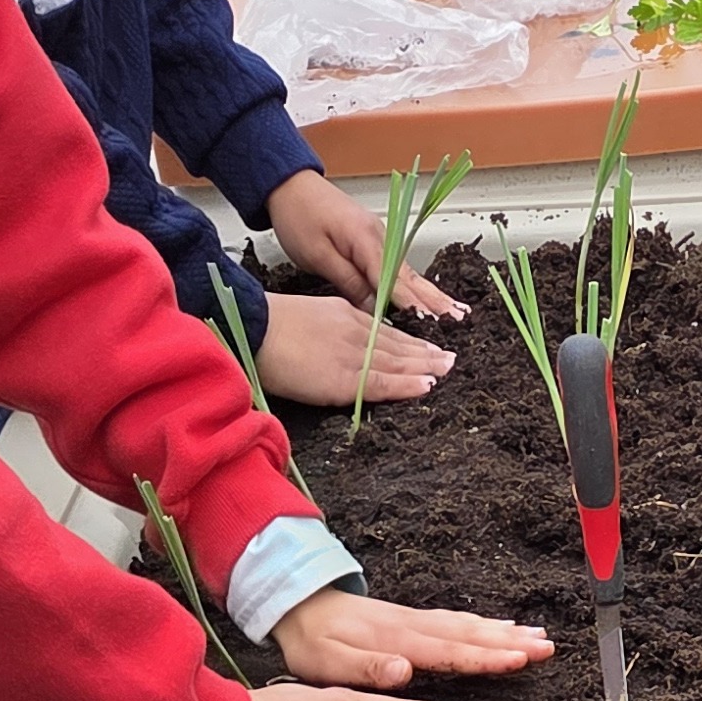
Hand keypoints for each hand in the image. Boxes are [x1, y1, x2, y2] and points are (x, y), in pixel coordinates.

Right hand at [247, 287, 453, 408]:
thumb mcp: (306, 320)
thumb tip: (332, 351)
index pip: (384, 331)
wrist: (251, 327)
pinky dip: (408, 384)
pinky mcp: (344, 377)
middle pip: (398, 344)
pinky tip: (428, 385)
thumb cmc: (265, 328)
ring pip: (398, 361)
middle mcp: (354, 331)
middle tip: (450, 358)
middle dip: (426, 352)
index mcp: (343, 315)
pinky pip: (383, 382)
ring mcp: (352, 353)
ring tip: (448, 369)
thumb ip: (327, 334)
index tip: (429, 346)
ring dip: (427, 366)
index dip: (410, 341)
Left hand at [265, 166, 466, 319]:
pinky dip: (418, 286)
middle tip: (459, 320)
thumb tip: (375, 309)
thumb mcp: (318, 255)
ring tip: (457, 313)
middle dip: (435, 300)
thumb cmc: (298, 217)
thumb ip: (349, 281)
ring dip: (433, 295)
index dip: (411, 304)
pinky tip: (432, 299)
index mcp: (365, 239)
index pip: (393, 279)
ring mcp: (380, 240)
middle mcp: (380, 238)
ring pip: (409, 274)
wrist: (290, 185)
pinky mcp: (375, 243)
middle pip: (410, 277)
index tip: (429, 323)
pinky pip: (400, 270)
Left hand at [269, 592, 554, 692]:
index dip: (484, 656)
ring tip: (539, 636)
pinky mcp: (412, 620)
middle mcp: (411, 627)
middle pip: (468, 633)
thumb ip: (367, 667)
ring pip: (467, 625)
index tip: (518, 658)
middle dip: (510, 641)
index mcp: (396, 641)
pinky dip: (483, 622)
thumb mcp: (328, 662)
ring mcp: (414, 621)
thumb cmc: (311, 642)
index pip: (449, 650)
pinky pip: (456, 620)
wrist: (296, 603)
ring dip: (504, 631)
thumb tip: (405, 671)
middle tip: (547, 647)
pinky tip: (503, 626)